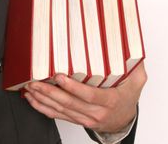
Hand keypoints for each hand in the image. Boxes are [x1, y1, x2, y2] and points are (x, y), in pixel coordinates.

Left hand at [23, 61, 146, 132]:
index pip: (89, 95)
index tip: (59, 77)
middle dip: (50, 92)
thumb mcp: (136, 81)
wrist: (124, 121)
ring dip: (43, 99)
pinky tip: (33, 99)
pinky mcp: (77, 120)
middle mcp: (96, 112)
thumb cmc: (127, 98)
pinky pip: (58, 116)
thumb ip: (135, 65)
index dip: (73, 87)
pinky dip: (43, 108)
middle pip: (70, 103)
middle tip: (36, 81)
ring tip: (30, 87)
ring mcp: (85, 118)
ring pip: (61, 110)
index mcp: (109, 101)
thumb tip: (132, 45)